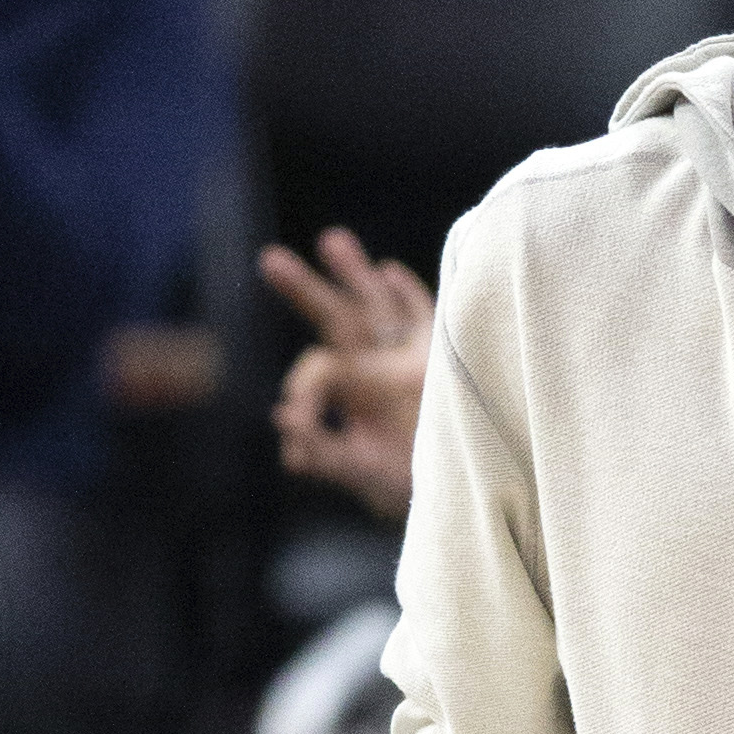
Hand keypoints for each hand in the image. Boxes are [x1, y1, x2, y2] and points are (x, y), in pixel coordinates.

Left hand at [264, 234, 434, 521]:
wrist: (465, 493)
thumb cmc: (409, 487)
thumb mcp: (361, 472)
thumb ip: (322, 450)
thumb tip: (280, 418)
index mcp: (357, 393)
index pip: (322, 368)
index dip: (302, 385)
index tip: (292, 414)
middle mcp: (380, 369)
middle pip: (338, 319)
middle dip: (305, 290)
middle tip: (268, 259)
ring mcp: (414, 359)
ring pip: (378, 308)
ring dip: (354, 275)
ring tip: (329, 240)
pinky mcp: (448, 358)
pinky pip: (425, 318)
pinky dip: (408, 295)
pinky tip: (388, 271)